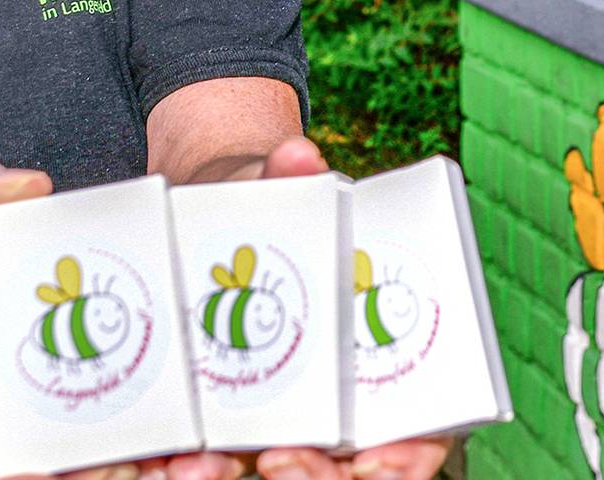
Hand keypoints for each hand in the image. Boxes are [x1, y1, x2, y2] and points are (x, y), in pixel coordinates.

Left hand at [156, 138, 453, 479]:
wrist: (216, 214)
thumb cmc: (271, 208)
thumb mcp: (278, 189)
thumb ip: (290, 176)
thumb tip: (297, 155)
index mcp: (379, 351)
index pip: (421, 429)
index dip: (407, 456)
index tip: (374, 459)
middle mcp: (343, 395)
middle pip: (354, 467)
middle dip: (321, 476)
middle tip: (280, 462)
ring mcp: (290, 410)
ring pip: (295, 467)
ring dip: (267, 475)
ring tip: (211, 468)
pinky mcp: (235, 415)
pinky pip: (229, 458)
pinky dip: (207, 467)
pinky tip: (181, 461)